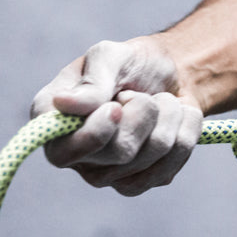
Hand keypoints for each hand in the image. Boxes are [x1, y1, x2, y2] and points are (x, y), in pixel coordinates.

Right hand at [30, 36, 202, 195]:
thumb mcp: (110, 56)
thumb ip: (91, 81)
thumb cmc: (131, 63)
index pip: (62, 153)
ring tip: (159, 102)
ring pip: (151, 157)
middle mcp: (76, 155)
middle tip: (140, 94)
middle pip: (120, 154)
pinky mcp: (141, 181)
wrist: (171, 75)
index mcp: (53, 122)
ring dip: (167, 118)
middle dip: (143, 114)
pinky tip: (175, 119)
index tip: (116, 107)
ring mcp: (108, 174)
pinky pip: (169, 167)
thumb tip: (64, 104)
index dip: (95, 135)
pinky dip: (183, 133)